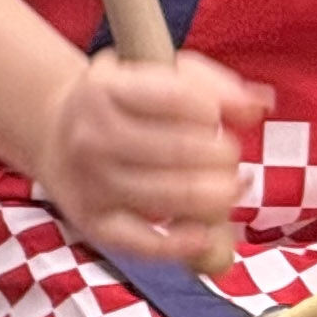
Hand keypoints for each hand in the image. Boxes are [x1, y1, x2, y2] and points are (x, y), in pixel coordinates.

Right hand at [36, 51, 269, 270]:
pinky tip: (208, 233)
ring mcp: (90, 184)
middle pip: (180, 150)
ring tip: (232, 185)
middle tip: (230, 156)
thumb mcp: (158, 73)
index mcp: (106, 90)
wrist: (56, 133)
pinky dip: (183, 243)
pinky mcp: (94, 223)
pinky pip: (144, 243)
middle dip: (224, 155)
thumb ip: (214, 85)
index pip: (178, 98)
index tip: (219, 119)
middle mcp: (92, 138)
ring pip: (171, 196)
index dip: (215, 110)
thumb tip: (260, 106)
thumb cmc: (126, 101)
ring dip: (218, 194)